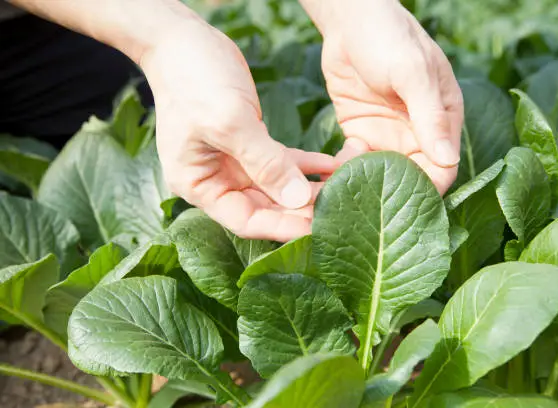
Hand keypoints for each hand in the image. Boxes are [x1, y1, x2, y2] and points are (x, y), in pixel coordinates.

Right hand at [140, 22, 336, 241]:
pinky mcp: (248, 142)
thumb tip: (298, 198)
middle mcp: (215, 179)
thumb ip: (264, 163)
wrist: (181, 40)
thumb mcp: (230, 122)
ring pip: (275, 186)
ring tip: (340, 186)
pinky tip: (329, 164)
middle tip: (337, 208)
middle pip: (263, 207)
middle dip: (299, 208)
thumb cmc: (194, 79)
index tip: (316, 229)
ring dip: (306, 187)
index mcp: (199, 184)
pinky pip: (280, 161)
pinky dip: (303, 163)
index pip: (244, 220)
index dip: (281, 228)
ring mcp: (232, 162)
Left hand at [317, 0, 462, 192]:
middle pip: (412, 179)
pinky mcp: (360, 134)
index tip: (407, 206)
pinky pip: (356, 163)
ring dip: (367, 186)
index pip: (443, 168)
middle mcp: (417, 133)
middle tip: (369, 205)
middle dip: (393, 194)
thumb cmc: (389, 38)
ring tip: (347, 190)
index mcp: (442, 120)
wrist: (348, 22)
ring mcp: (388, 135)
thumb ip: (429, 115)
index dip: (429, 190)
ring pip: (383, 176)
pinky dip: (346, 171)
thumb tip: (448, 160)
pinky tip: (336, 169)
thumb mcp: (412, 72)